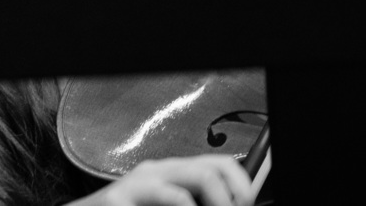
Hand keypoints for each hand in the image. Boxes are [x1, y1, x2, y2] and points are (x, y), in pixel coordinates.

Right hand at [69, 155, 256, 205]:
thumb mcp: (162, 203)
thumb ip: (189, 202)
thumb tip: (229, 203)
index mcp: (170, 172)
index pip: (218, 163)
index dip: (240, 183)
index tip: (246, 203)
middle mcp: (156, 171)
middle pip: (208, 171)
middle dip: (228, 200)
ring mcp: (137, 185)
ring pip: (187, 191)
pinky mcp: (119, 200)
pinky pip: (166, 203)